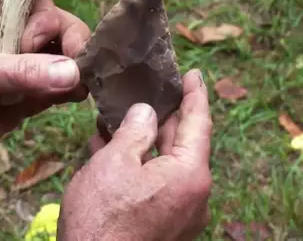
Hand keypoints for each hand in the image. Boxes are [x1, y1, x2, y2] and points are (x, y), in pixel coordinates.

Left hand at [0, 0, 90, 171]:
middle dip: (68, 47)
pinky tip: (77, 96)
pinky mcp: (27, 96)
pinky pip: (58, 87)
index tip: (37, 47)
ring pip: (63, 58)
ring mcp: (22, 67)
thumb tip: (74, 73)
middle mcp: (13, 36)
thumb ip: (22, 72)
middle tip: (71, 72)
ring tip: (82, 87)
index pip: (39, 2)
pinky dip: (71, 90)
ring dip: (76, 70)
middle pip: (58, 28)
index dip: (46, 22)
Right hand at [58, 69, 211, 240]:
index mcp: (190, 173)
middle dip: (161, 118)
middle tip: (150, 93)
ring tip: (118, 119)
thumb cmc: (104, 220)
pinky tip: (110, 152)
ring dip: (141, 143)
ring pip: (162, 165)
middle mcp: (193, 194)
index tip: (196, 75)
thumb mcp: (114, 163)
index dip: (196, 95)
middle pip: (181, 144)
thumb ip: (134, 131)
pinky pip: (154, 186)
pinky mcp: (162, 225)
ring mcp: (179, 213)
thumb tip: (146, 112)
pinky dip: (136, 167)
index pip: (199, 123)